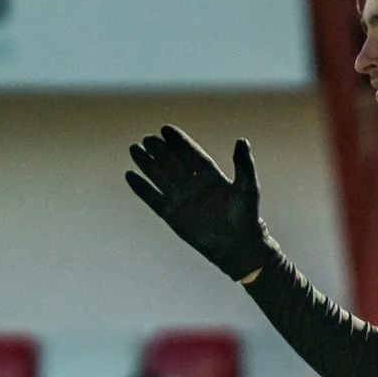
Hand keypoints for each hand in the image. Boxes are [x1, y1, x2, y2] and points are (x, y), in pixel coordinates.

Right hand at [126, 126, 275, 280]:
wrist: (237, 247)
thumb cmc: (246, 217)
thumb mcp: (247, 188)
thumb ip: (243, 165)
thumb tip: (241, 140)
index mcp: (211, 176)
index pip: (191, 154)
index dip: (179, 142)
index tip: (166, 129)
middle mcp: (193, 185)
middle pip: (172, 163)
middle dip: (160, 151)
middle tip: (147, 139)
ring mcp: (181, 199)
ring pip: (160, 178)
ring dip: (147, 164)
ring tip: (134, 149)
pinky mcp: (172, 215)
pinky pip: (153, 199)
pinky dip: (141, 188)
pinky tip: (130, 175)